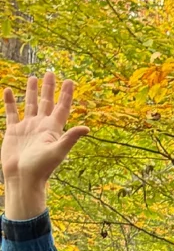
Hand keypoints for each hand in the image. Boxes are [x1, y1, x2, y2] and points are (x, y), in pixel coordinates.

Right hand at [2, 73, 88, 219]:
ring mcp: (27, 127)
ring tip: (33, 77)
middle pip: (46, 102)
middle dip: (49, 88)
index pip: (62, 107)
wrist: (22, 178)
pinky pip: (12, 112)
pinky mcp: (13, 131)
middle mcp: (41, 126)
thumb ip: (70, 138)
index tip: (70, 81)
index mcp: (53, 129)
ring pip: (30, 104)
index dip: (66, 95)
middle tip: (52, 73)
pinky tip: (9, 90)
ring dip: (32, 91)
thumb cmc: (41, 167)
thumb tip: (87, 127)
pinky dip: (10, 101)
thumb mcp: (58, 151)